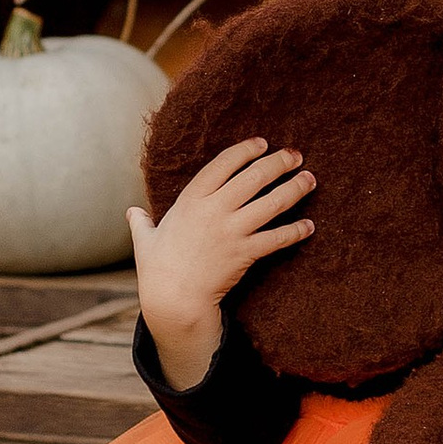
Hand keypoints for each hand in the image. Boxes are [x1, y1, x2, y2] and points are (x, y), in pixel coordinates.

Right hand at [128, 139, 313, 388]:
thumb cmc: (157, 270)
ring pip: (271, 203)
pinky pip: (277, 238)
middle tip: (296, 155)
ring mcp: (231, 231)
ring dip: (295, 189)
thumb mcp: (146, 240)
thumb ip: (141, 223)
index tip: (262, 143)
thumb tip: (132, 213)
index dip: (245, 150)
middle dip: (278, 163)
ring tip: (310, 179)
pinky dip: (296, 231)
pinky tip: (309, 226)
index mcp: (191, 200)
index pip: (223, 164)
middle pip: (254, 177)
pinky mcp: (245, 253)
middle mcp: (214, 210)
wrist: (173, 300)